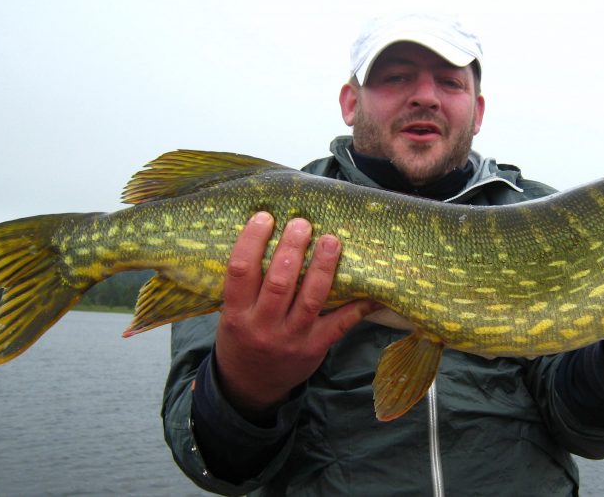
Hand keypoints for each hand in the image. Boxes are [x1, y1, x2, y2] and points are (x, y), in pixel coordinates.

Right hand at [214, 212, 375, 418]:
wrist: (251, 386)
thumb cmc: (243, 338)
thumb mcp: (232, 315)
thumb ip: (247, 286)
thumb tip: (267, 237)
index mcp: (236, 314)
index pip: (240, 271)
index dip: (252, 241)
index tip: (265, 217)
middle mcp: (263, 326)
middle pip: (279, 283)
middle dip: (292, 249)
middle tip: (303, 223)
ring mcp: (291, 338)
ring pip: (310, 299)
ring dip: (323, 267)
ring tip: (332, 241)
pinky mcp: (315, 348)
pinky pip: (340, 325)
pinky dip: (358, 306)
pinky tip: (371, 290)